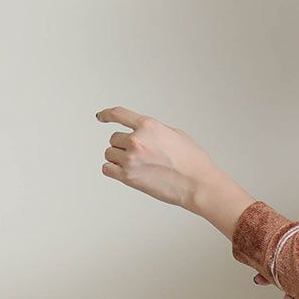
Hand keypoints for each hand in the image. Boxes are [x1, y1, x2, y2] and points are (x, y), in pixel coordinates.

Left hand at [95, 106, 215, 209]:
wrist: (197, 184)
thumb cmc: (192, 162)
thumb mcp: (174, 134)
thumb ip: (153, 131)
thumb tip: (141, 133)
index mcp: (148, 126)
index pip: (119, 114)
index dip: (107, 114)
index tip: (101, 116)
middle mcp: (137, 140)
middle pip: (114, 138)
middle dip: (123, 145)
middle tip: (140, 156)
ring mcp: (131, 159)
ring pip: (110, 153)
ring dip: (119, 158)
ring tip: (138, 165)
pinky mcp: (128, 177)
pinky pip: (107, 168)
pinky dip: (113, 169)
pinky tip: (125, 172)